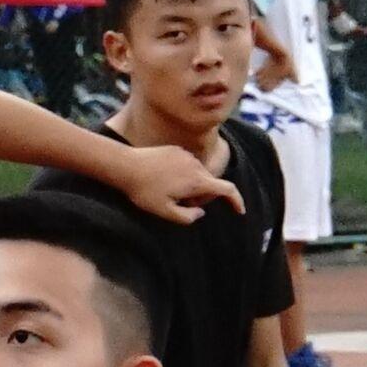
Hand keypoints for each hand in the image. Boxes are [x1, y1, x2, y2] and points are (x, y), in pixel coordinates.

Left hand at [102, 146, 230, 225]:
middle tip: (181, 205)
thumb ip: (187, 217)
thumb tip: (200, 212)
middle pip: (210, 183)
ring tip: (169, 193)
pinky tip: (164, 180)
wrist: (126, 166)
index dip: (237, 201)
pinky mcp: (176, 150)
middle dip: (202, 197)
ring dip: (192, 186)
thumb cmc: (144, 191)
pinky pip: (187, 165)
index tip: (240, 211)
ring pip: (198, 175)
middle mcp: (195, 165)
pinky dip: (183, 175)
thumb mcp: (165, 212)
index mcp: (197, 181)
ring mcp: (186, 155)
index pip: (227, 189)